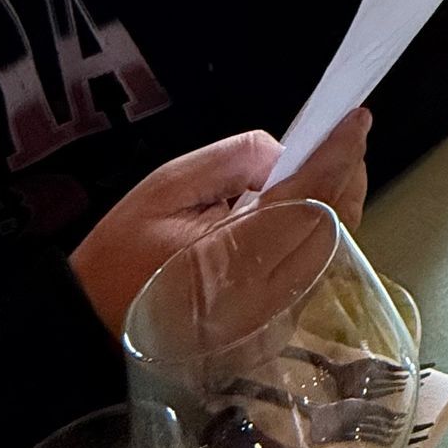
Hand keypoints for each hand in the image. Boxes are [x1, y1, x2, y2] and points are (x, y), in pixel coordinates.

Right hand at [68, 108, 370, 335]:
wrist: (92, 327)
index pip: (308, 199)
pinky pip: (315, 270)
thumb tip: (287, 153)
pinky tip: (309, 208)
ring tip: (328, 167)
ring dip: (339, 202)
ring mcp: (273, 319)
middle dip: (347, 174)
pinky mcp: (273, 328)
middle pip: (333, 224)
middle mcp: (264, 298)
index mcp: (232, 261)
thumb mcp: (167, 187)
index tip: (355, 120)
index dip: (336, 156)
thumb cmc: (122, 257)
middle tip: (346, 137)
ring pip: (332, 248)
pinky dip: (322, 232)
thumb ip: (235, 160)